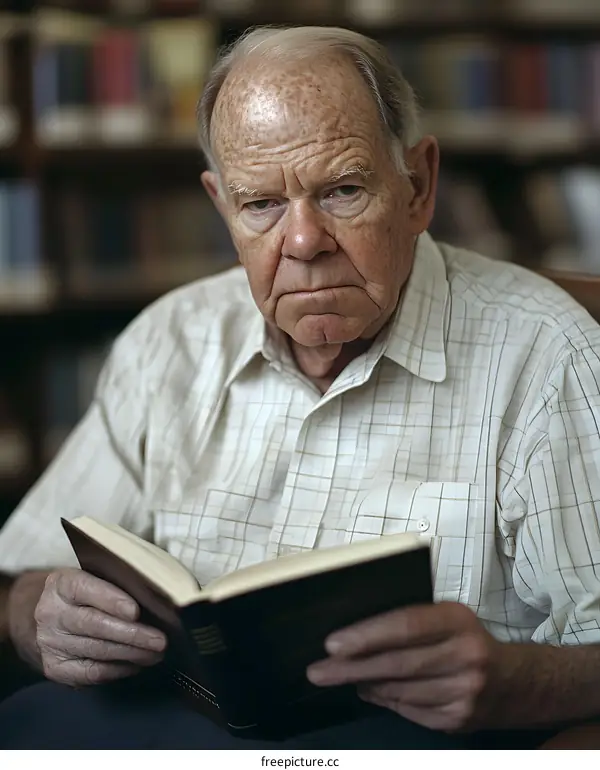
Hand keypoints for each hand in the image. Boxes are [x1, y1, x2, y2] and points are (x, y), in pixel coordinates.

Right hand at [34, 568, 166, 686]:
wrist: (33, 617)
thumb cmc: (76, 594)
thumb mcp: (87, 577)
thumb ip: (113, 583)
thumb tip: (154, 597)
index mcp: (61, 584)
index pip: (86, 589)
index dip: (112, 601)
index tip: (135, 611)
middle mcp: (52, 614)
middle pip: (95, 625)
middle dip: (132, 635)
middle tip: (160, 641)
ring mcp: (51, 644)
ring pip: (97, 651)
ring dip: (132, 655)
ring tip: (156, 654)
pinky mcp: (55, 668)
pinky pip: (91, 673)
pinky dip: (118, 670)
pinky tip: (136, 665)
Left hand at [306, 602, 501, 731]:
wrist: (517, 682)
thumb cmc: (468, 640)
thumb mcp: (447, 618)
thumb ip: (410, 621)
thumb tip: (357, 634)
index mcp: (457, 620)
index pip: (404, 625)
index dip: (366, 635)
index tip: (333, 644)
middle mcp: (465, 655)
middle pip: (396, 663)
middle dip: (351, 668)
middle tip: (318, 670)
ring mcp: (464, 692)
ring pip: (399, 690)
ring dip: (365, 685)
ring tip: (339, 678)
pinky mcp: (458, 719)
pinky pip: (410, 711)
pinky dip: (386, 701)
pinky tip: (371, 691)